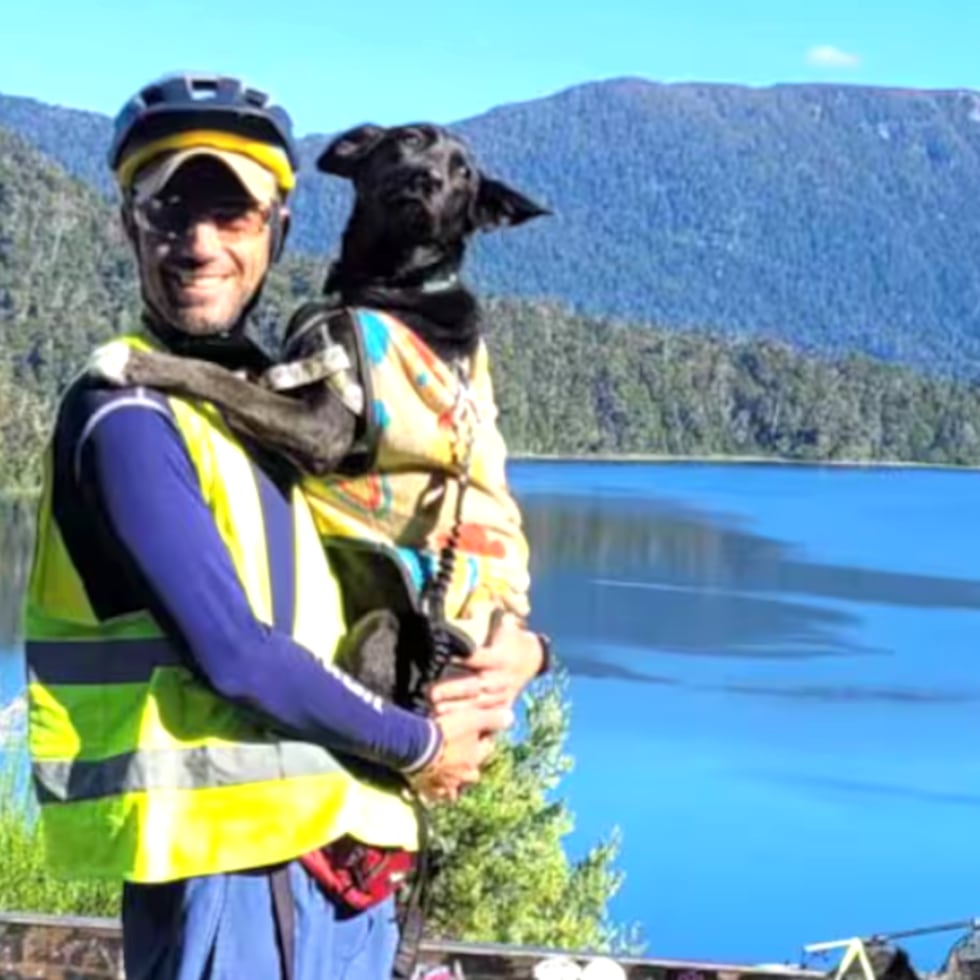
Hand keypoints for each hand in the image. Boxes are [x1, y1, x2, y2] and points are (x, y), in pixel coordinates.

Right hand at [407, 701, 513, 803]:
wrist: (418, 748)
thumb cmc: (447, 731)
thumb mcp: (473, 719)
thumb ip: (493, 719)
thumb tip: (512, 717)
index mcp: (475, 758)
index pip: (486, 748)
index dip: (484, 739)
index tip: (479, 731)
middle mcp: (463, 774)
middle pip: (472, 774)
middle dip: (470, 767)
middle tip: (463, 756)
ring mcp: (446, 783)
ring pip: (453, 789)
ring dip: (453, 784)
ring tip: (449, 778)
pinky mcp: (429, 787)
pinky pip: (434, 794)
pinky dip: (435, 792)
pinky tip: (432, 790)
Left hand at [428, 613, 543, 719]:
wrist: (532, 657)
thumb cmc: (510, 638)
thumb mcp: (502, 624)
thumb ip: (484, 617)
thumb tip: (468, 607)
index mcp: (499, 657)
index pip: (476, 658)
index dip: (460, 659)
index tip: (441, 659)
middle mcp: (500, 678)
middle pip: (473, 686)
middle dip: (452, 691)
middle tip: (430, 693)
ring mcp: (502, 695)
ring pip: (477, 705)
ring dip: (456, 709)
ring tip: (435, 712)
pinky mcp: (502, 706)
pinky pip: (486, 717)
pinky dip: (471, 723)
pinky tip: (454, 727)